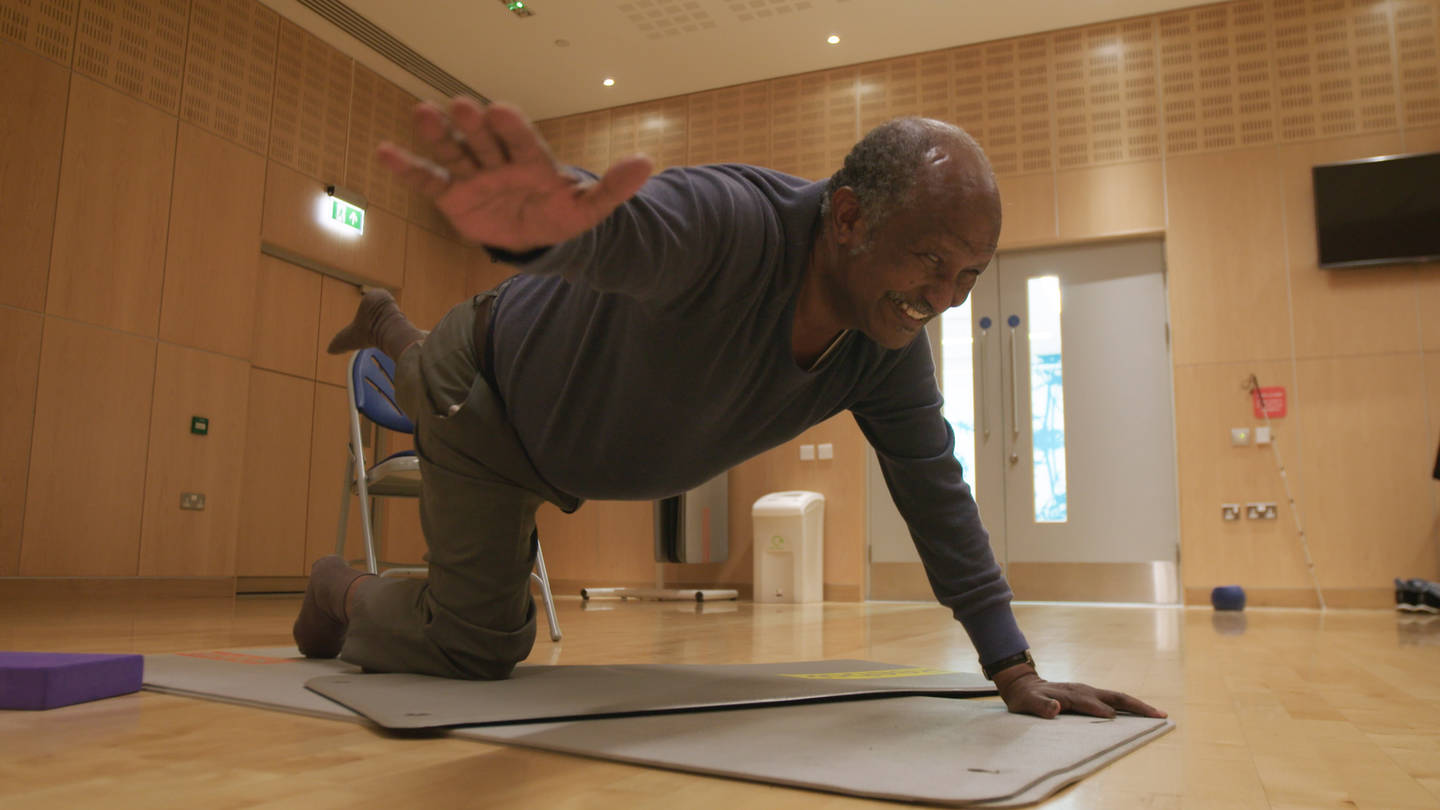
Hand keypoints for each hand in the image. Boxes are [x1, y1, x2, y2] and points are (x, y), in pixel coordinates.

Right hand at [377, 97, 653, 250]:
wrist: (534, 236)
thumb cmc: (559, 214)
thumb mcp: (588, 209)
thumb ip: (612, 188)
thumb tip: (646, 164)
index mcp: (532, 160)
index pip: (523, 141)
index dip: (512, 128)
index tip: (503, 111)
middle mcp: (499, 160)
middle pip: (484, 140)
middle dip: (474, 125)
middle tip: (462, 106)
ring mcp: (473, 175)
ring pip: (453, 152)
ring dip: (437, 135)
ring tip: (421, 112)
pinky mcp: (451, 195)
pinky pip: (428, 181)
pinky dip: (408, 169)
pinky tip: (385, 152)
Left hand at [993, 665, 1166, 719]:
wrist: (1024, 685)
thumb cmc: (1026, 698)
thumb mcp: (1027, 703)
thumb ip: (1040, 706)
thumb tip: (1055, 709)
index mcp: (1072, 694)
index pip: (1093, 703)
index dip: (1104, 712)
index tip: (1117, 721)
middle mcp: (1085, 690)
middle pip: (1116, 697)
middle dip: (1138, 706)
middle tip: (1160, 716)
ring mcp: (1089, 691)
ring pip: (1119, 698)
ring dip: (1138, 706)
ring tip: (1158, 715)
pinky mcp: (1091, 695)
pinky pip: (1114, 701)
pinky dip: (1129, 707)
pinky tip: (1139, 714)